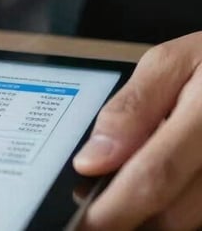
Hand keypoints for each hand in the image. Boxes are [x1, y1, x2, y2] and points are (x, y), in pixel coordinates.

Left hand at [74, 33, 201, 229]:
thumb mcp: (169, 63)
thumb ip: (131, 107)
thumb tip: (92, 158)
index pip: (156, 173)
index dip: (116, 205)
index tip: (87, 220)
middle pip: (175, 211)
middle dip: (130, 214)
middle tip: (98, 206)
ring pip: (191, 220)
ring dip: (155, 214)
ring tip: (127, 191)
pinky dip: (179, 204)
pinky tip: (165, 186)